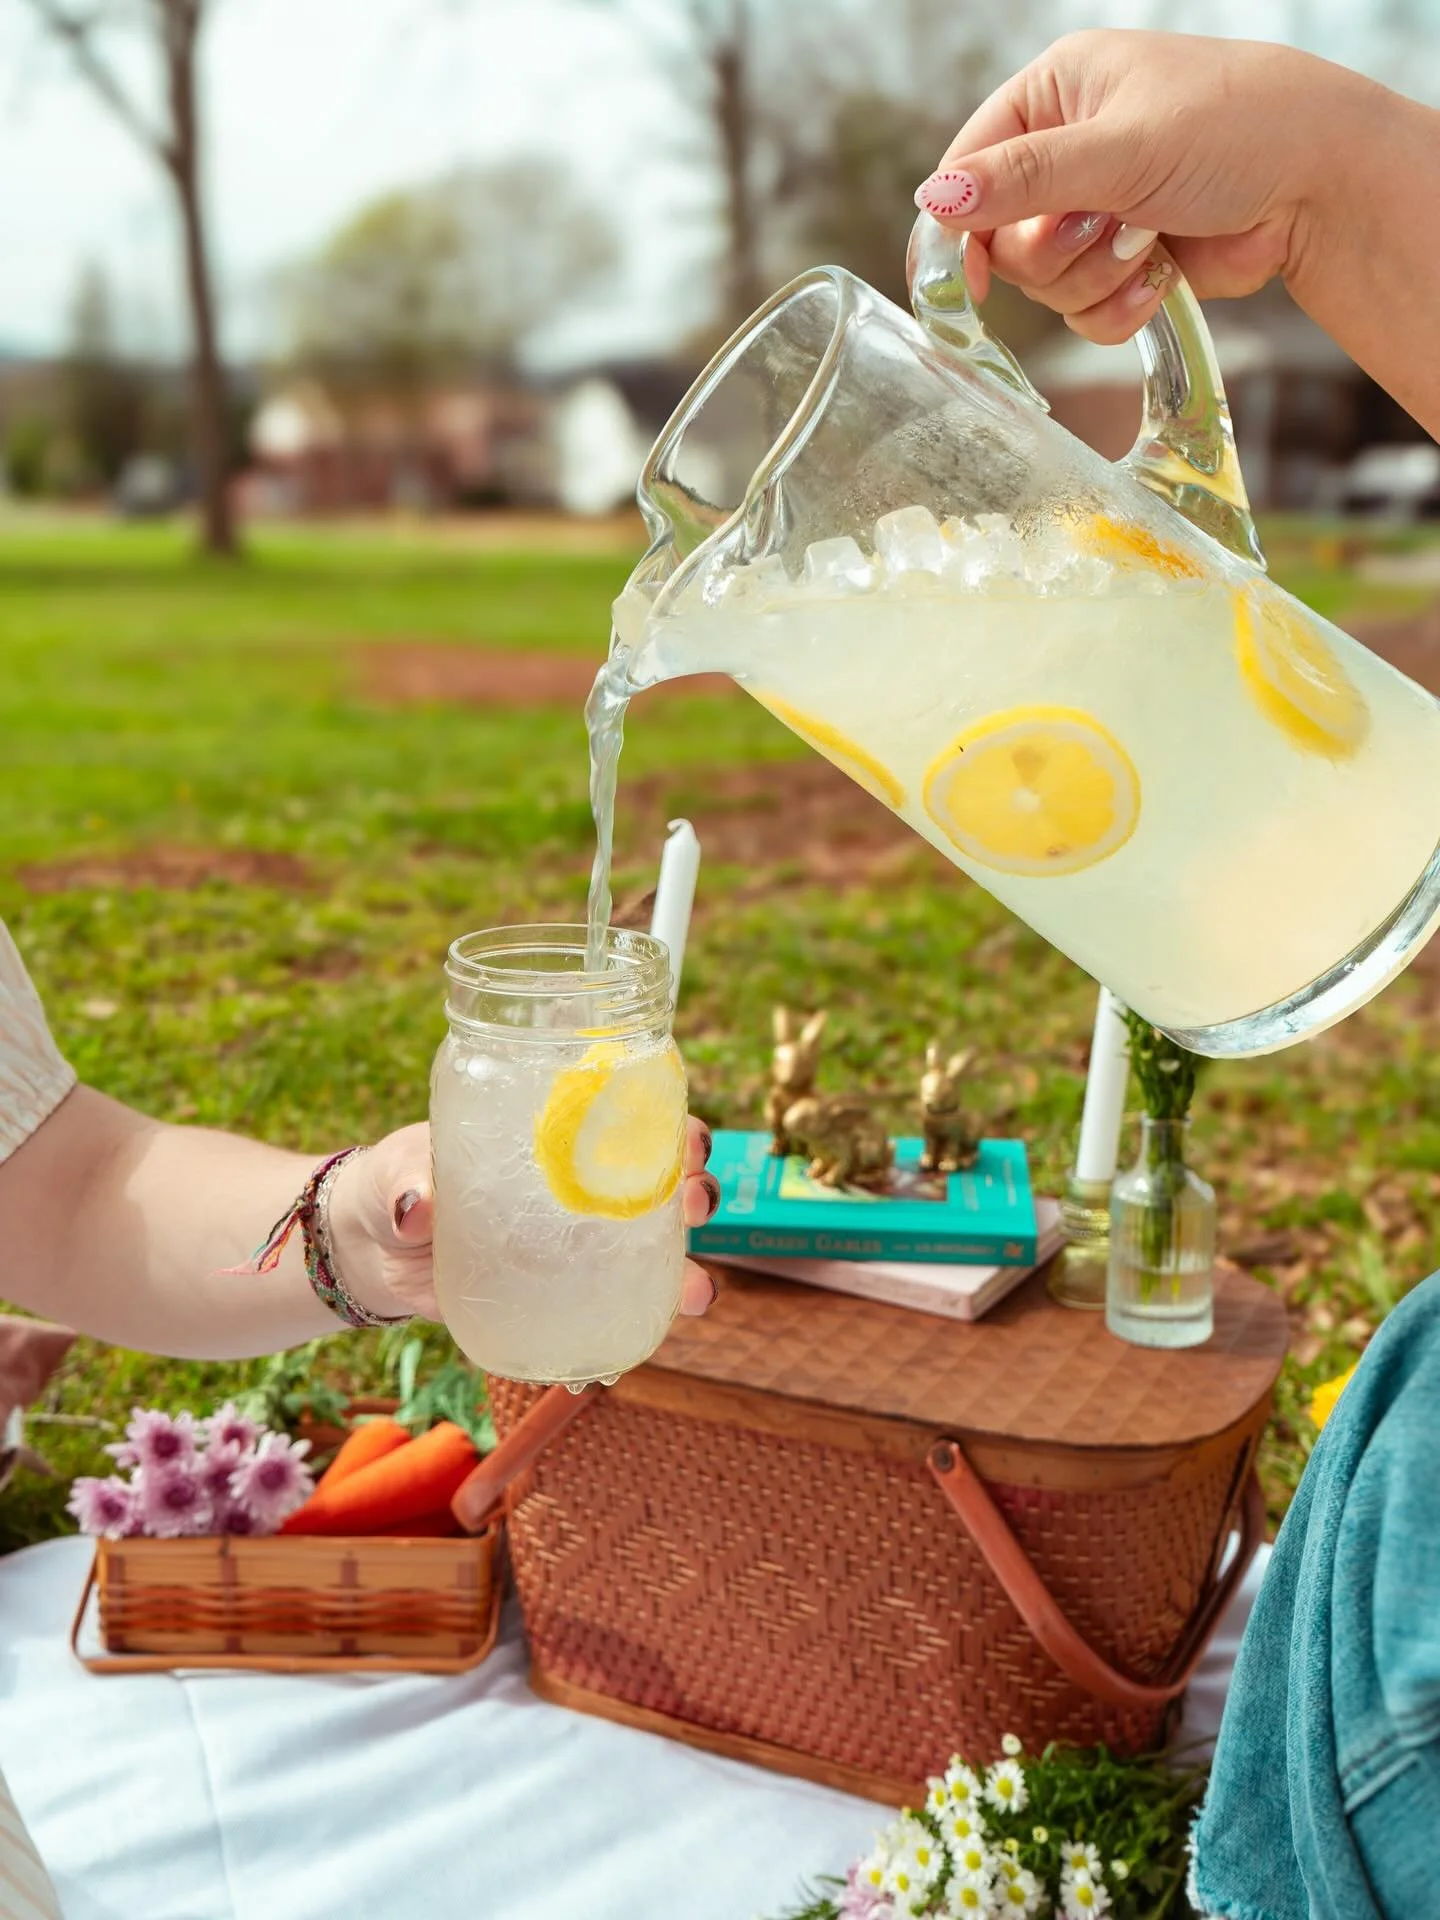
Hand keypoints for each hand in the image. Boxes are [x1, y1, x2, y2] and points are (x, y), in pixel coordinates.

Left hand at [327, 1118, 720, 1323]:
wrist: (374, 1248)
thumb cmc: (399, 1183)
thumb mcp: (401, 1171)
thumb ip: (408, 1185)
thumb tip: (417, 1210)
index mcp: (557, 1138)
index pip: (631, 1121)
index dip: (672, 1126)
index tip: (686, 1137)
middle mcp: (580, 1189)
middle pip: (661, 1185)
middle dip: (695, 1192)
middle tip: (694, 1203)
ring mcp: (574, 1246)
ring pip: (651, 1254)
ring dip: (687, 1270)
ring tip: (700, 1292)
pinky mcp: (556, 1296)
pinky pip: (611, 1307)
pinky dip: (640, 1321)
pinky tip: (653, 1335)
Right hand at [914, 31, 1376, 343]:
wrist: (1319, 182)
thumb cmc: (1232, 129)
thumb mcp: (1117, 146)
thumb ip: (1022, 178)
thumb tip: (934, 200)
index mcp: (1055, 94)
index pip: (969, 164)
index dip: (959, 224)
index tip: (968, 276)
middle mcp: (1067, 152)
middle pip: (1001, 240)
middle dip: (1055, 249)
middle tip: (1107, 224)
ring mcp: (1095, 213)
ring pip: (1044, 285)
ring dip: (1095, 277)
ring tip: (1149, 241)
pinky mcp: (1123, 265)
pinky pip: (1083, 314)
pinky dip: (1119, 307)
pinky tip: (1162, 275)